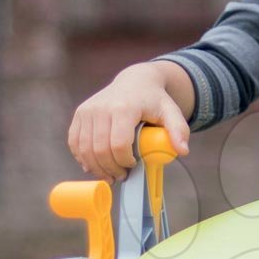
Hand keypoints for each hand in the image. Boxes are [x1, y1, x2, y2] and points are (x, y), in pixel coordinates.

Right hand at [68, 61, 190, 179]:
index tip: (133, 166)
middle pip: (100, 149)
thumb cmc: (154, 100)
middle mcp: (101, 108)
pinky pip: (75, 142)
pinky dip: (82, 157)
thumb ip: (179, 130)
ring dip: (96, 167)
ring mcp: (87, 110)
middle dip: (110, 168)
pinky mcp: (80, 114)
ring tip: (109, 175)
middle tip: (121, 176)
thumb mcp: (171, 112)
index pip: (118, 144)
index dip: (124, 161)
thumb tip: (183, 151)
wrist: (135, 82)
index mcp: (124, 108)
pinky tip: (93, 166)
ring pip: (85, 149)